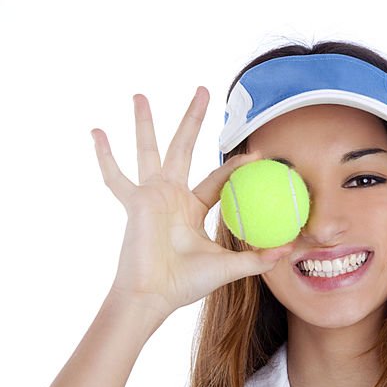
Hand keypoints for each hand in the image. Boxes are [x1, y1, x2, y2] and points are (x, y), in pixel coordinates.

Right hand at [91, 88, 293, 318]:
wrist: (154, 295)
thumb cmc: (186, 284)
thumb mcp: (227, 268)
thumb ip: (256, 257)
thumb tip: (291, 250)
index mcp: (192, 209)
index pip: (218, 179)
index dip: (236, 166)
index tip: (258, 154)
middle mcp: (170, 196)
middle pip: (184, 148)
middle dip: (193, 120)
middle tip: (204, 90)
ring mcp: (150, 197)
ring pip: (148, 150)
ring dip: (145, 123)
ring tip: (140, 95)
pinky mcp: (134, 203)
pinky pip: (116, 177)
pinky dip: (105, 156)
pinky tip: (96, 132)